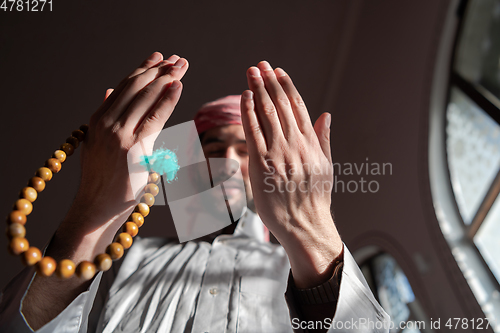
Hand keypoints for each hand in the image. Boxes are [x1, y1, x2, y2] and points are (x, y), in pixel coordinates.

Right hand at [55, 52, 187, 257]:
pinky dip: (167, 100)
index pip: (125, 86)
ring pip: (145, 98)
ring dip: (166, 79)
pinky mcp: (133, 148)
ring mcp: (118, 135)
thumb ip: (106, 116)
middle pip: (137, 88)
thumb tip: (110, 91)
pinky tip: (177, 86)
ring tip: (181, 66)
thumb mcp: (97, 143)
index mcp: (98, 120)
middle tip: (178, 60)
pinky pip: (154, 118)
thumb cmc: (102, 180)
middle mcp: (106, 123)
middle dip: (160, 70)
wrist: (95, 208)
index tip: (160, 58)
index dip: (144, 69)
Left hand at [241, 61, 341, 287]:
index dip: (287, 87)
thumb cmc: (315, 199)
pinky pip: (254, 132)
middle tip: (260, 65)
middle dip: (269, 82)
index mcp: (312, 145)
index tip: (279, 71)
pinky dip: (248, 113)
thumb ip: (324, 139)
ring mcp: (279, 154)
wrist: (304, 226)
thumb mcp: (326, 167)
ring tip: (251, 73)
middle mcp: (296, 145)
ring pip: (267, 114)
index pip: (299, 108)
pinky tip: (244, 97)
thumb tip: (327, 114)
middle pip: (281, 106)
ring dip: (257, 91)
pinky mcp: (262, 165)